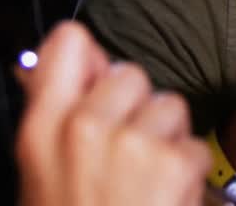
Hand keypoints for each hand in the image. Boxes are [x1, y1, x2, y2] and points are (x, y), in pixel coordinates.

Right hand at [15, 21, 209, 205]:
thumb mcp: (44, 173)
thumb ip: (59, 110)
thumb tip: (81, 50)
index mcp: (42, 129)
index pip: (68, 44)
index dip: (91, 57)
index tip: (97, 77)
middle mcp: (84, 127)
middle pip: (132, 73)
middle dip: (138, 108)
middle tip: (125, 155)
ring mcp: (131, 143)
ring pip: (170, 106)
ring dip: (167, 139)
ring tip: (145, 181)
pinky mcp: (172, 161)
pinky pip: (193, 145)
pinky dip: (187, 173)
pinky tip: (164, 199)